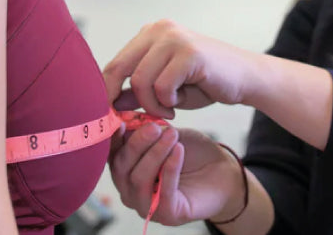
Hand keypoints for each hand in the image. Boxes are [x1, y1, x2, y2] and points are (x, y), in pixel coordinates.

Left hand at [103, 20, 260, 117]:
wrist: (245, 78)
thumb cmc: (205, 83)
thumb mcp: (165, 90)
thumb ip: (138, 92)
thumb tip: (109, 104)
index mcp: (151, 34)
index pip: (115, 62)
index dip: (107, 91)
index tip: (112, 114)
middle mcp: (159, 30)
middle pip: (119, 68)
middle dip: (120, 98)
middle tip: (135, 116)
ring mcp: (175, 38)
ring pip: (141, 80)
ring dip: (152, 104)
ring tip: (168, 109)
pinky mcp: (189, 52)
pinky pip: (162, 86)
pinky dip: (167, 102)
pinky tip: (179, 103)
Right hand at [109, 121, 246, 225]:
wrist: (222, 171)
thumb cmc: (191, 152)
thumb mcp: (167, 133)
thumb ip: (147, 128)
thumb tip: (126, 117)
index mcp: (126, 170)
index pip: (110, 156)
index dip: (112, 139)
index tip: (121, 122)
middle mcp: (130, 191)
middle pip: (121, 168)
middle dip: (136, 144)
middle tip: (154, 127)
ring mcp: (146, 206)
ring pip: (139, 179)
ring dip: (155, 154)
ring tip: (172, 135)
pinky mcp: (167, 215)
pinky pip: (164, 191)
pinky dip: (170, 168)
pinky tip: (179, 150)